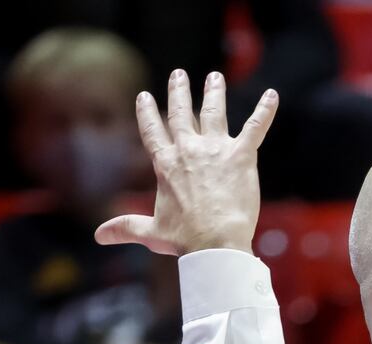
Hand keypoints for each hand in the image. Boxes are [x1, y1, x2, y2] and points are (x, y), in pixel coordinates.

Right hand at [96, 70, 277, 255]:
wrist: (215, 242)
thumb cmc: (185, 239)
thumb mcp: (151, 232)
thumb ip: (126, 227)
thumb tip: (99, 235)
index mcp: (166, 165)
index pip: (152, 132)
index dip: (147, 113)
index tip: (143, 96)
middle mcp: (188, 150)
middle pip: (181, 113)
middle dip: (179, 92)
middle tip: (178, 74)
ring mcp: (215, 150)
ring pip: (214, 112)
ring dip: (214, 92)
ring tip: (215, 77)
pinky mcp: (241, 155)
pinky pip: (255, 127)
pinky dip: (265, 110)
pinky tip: (272, 95)